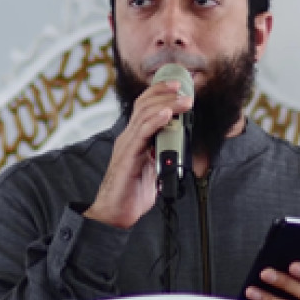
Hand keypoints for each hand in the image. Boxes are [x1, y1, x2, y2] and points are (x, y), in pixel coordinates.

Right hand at [85, 79, 191, 228]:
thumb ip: (162, 155)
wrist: (115, 213)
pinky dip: (155, 122)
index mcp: (135, 138)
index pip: (145, 107)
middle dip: (164, 92)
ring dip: (167, 104)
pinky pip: (142, 134)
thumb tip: (178, 149)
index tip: (177, 86)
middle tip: (182, 86)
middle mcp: (129, 137)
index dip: (159, 93)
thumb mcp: (153, 169)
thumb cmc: (132, 193)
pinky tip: (167, 115)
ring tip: (184, 100)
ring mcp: (127, 145)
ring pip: (145, 115)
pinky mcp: (128, 156)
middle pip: (145, 105)